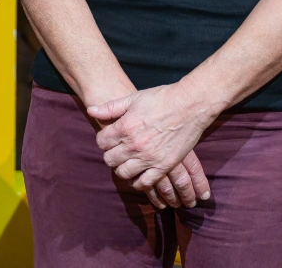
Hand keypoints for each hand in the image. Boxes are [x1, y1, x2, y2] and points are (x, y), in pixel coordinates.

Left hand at [89, 84, 213, 204]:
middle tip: (118, 151)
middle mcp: (134, 145)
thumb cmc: (161, 98)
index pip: (101, 142)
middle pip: (110, 160)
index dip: (104, 140)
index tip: (110, 138)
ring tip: (127, 162)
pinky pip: (144, 183)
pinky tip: (138, 174)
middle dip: (111, 155)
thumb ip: (110, 107)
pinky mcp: (163, 166)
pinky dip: (138, 181)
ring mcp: (149, 157)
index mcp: (125, 127)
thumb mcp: (134, 98)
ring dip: (122, 169)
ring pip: (124, 173)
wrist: (190, 105)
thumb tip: (91, 110)